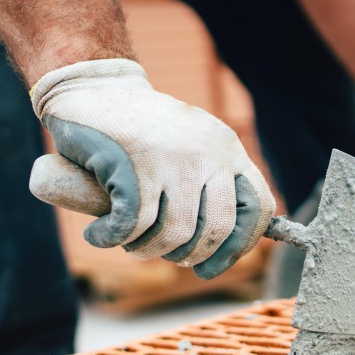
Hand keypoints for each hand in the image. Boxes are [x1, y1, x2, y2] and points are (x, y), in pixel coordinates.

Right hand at [30, 59, 274, 277]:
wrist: (95, 88)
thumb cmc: (143, 131)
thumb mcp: (191, 148)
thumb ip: (212, 185)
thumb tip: (224, 248)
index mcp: (228, 150)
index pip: (259, 207)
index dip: (240, 246)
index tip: (211, 266)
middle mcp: (209, 153)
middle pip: (217, 229)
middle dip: (188, 256)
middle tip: (163, 254)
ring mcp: (173, 159)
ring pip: (174, 234)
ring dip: (146, 250)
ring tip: (129, 242)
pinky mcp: (134, 165)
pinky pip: (133, 225)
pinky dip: (111, 238)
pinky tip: (99, 234)